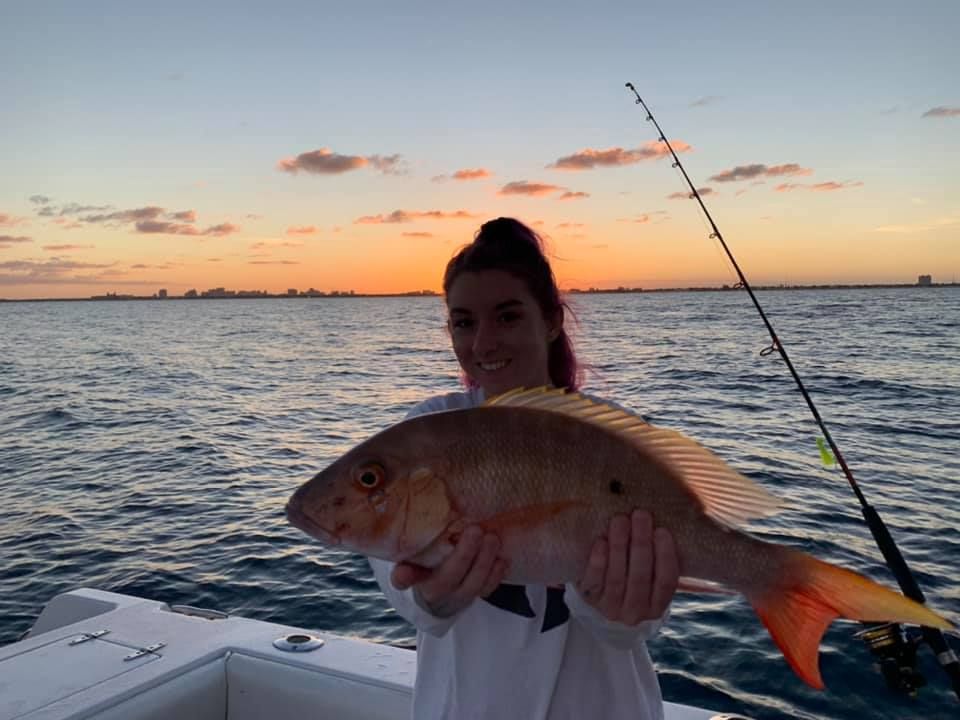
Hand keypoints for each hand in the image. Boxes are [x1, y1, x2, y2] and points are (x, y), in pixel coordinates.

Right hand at [390, 525, 507, 617]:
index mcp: (414, 578)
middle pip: (447, 579)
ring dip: (484, 563)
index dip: (404, 576)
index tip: (403, 571)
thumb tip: (401, 510)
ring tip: (493, 539)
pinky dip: (496, 575)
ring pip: (471, 587)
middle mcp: (434, 592)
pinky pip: (487, 591)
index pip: (404, 579)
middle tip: (476, 530)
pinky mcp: (474, 598)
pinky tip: (502, 558)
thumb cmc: (427, 561)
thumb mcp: (416, 552)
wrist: (441, 595)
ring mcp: (456, 598)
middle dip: (463, 555)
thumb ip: (412, 541)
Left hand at [576, 509, 678, 624]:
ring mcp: (610, 608)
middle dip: (641, 543)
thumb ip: (659, 557)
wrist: (601, 598)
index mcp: (657, 607)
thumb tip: (670, 522)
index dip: (665, 556)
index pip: (666, 582)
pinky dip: (598, 560)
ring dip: (619, 546)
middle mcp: (635, 612)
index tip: (662, 530)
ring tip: (620, 520)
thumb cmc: (633, 576)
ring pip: (616, 577)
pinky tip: (601, 541)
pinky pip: (594, 580)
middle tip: (641, 515)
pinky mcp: (589, 599)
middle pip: (640, 577)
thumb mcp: (651, 575)